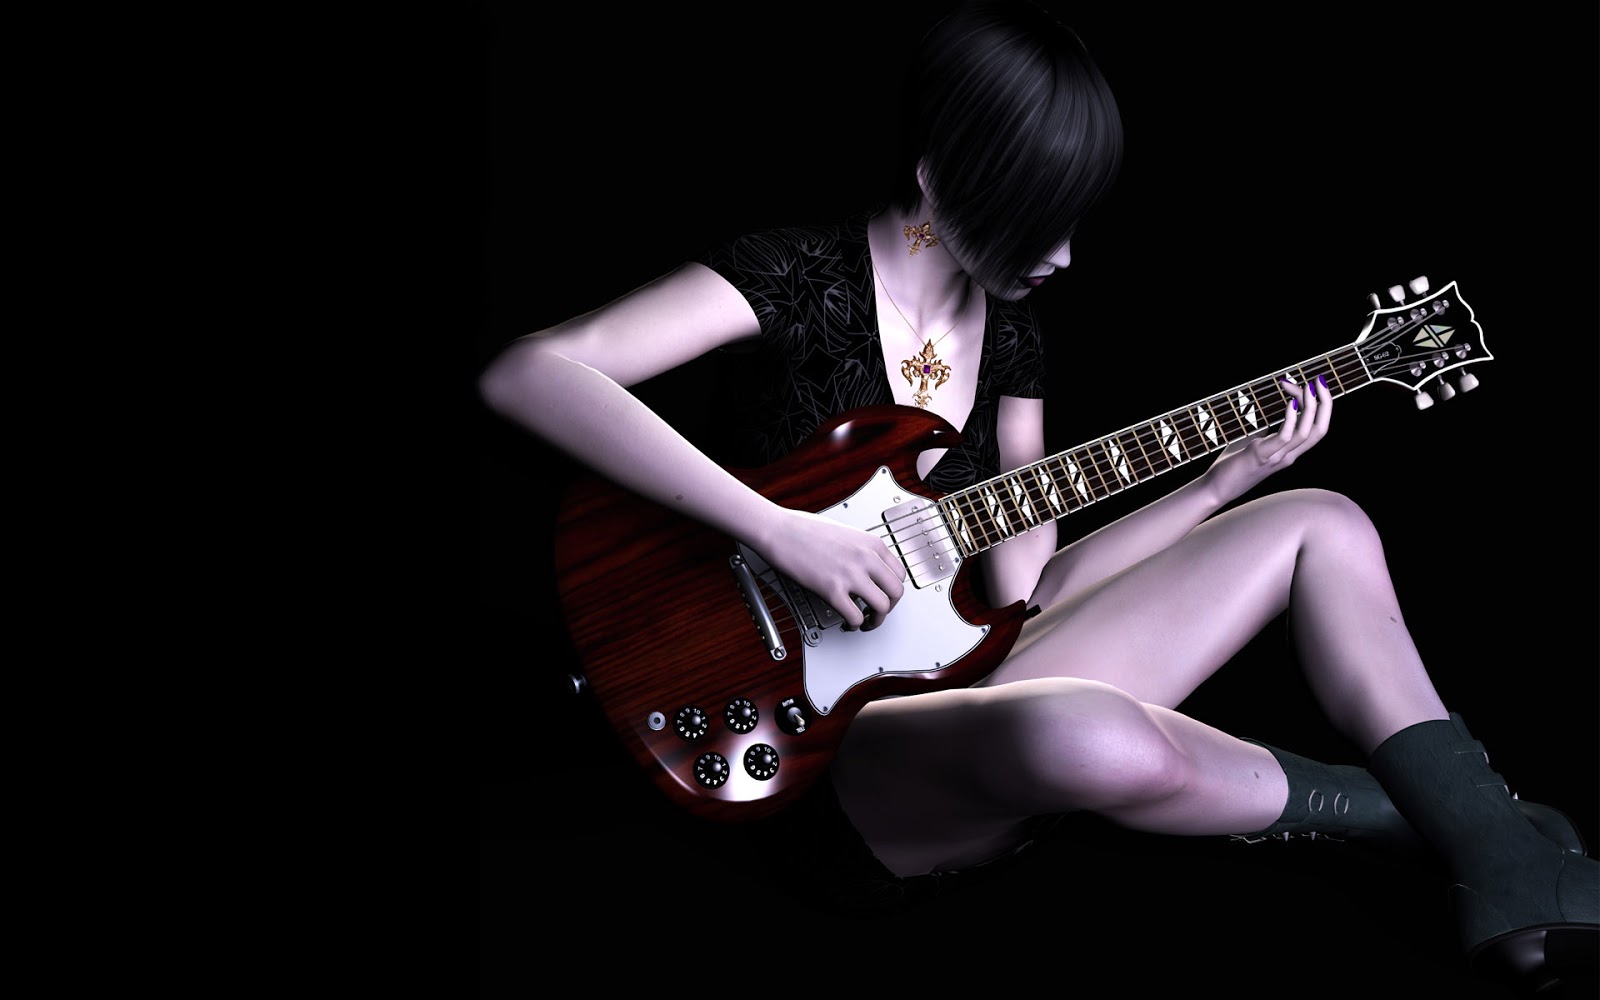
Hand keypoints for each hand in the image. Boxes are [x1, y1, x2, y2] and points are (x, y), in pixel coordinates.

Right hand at [752, 507, 906, 629]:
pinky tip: (847, 623)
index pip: (900, 573)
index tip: (885, 595)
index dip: (894, 590)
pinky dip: (854, 625)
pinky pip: (855, 616)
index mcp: (871, 543)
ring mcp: (850, 574)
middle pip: (896, 592)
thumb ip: (862, 552)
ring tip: (864, 621)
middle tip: (878, 612)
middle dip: (889, 607)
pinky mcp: (832, 589)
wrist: (779, 530)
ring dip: (875, 620)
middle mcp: (866, 558)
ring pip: (882, 607)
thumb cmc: (804, 529)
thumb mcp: (846, 533)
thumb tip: (870, 571)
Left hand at [1202, 374, 1332, 503]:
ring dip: (1309, 406)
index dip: (1320, 407)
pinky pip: (1284, 437)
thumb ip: (1262, 436)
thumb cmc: (1231, 466)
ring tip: (1306, 386)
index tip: (1309, 385)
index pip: (1316, 429)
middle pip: (1320, 430)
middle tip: (1319, 380)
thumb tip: (1263, 425)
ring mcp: (1276, 457)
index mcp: (1288, 453)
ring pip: (1306, 432)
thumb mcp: (1252, 446)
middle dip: (1325, 403)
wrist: (1214, 489)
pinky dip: (1290, 418)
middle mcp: (1288, 456)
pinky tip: (1289, 403)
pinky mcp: (1260, 456)